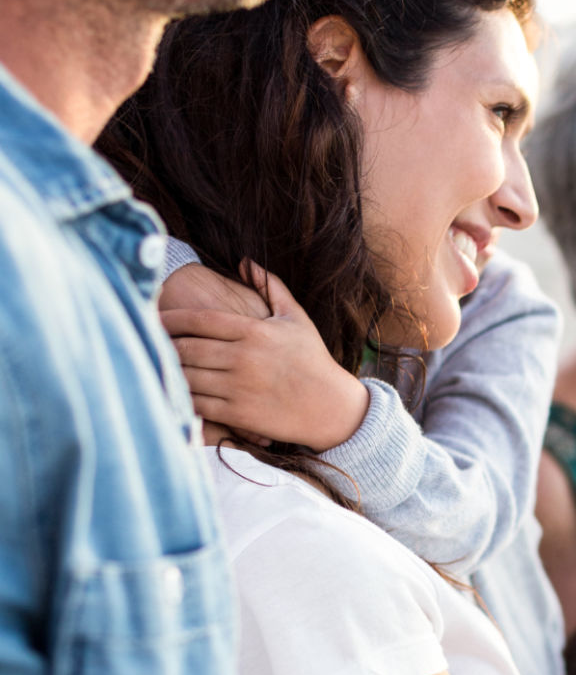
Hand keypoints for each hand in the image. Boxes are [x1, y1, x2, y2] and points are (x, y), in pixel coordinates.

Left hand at [160, 262, 368, 449]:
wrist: (331, 407)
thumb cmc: (313, 359)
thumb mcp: (295, 318)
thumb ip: (270, 286)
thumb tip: (245, 260)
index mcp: (254, 331)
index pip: (200, 319)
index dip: (171, 318)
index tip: (153, 316)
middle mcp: (244, 357)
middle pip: (187, 348)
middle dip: (162, 345)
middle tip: (144, 341)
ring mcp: (240, 387)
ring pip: (188, 377)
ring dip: (168, 371)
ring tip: (152, 366)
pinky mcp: (239, 414)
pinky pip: (198, 405)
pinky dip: (181, 399)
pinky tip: (171, 393)